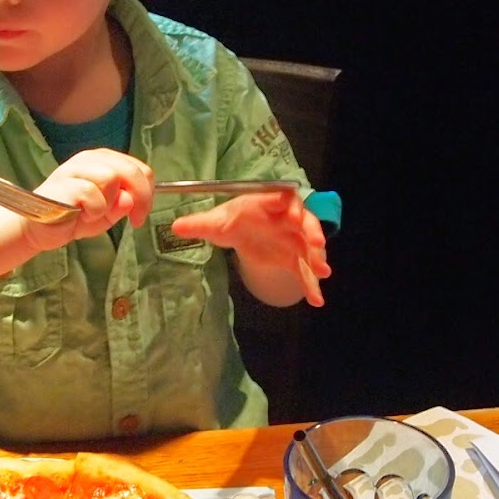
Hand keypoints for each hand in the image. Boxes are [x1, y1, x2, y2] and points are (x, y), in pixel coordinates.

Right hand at [21, 149, 154, 250]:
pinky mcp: (62, 184)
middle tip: (135, 220)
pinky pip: (91, 194)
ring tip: (94, 214)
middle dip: (140, 197)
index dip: (148, 192)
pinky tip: (81, 216)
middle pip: (130, 170)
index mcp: (104, 161)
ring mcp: (74, 169)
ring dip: (109, 204)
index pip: (139, 168)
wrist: (40, 229)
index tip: (140, 215)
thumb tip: (131, 199)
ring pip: (110, 178)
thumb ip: (123, 205)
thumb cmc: (75, 216)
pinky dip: (93, 211)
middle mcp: (89, 159)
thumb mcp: (108, 213)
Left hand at [170, 189, 330, 305]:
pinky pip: (305, 270)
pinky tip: (317, 300)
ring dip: (317, 257)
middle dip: (311, 230)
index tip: (291, 212)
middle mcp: (285, 218)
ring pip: (309, 245)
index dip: (288, 204)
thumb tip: (175, 227)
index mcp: (267, 203)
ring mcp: (293, 238)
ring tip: (323, 270)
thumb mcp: (215, 222)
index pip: (281, 198)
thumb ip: (198, 224)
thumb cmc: (233, 221)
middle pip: (304, 220)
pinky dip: (311, 285)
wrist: (244, 231)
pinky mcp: (294, 257)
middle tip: (315, 242)